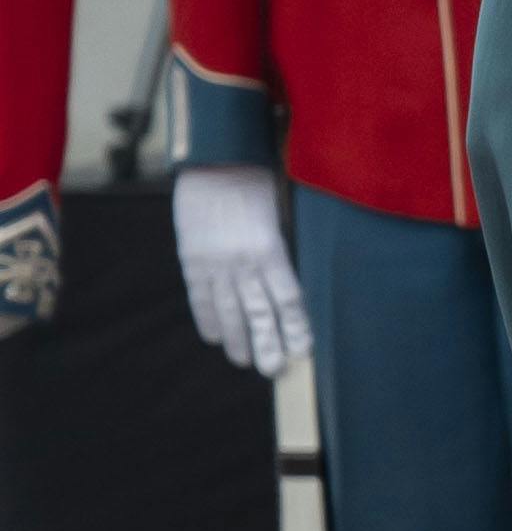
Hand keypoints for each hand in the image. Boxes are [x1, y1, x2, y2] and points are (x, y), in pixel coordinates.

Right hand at [171, 164, 312, 371]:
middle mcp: (243, 261)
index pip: (288, 300)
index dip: (295, 328)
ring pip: (229, 311)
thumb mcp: (276, 217)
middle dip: (267, 344)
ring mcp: (214, 262)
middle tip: (273, 370)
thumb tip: (282, 290)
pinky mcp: (191, 258)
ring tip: (243, 361)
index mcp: (270, 249)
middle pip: (259, 313)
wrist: (211, 160)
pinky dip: (207, 319)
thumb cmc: (253, 183)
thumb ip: (276, 253)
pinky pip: (200, 297)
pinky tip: (214, 337)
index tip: (302, 351)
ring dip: (237, 339)